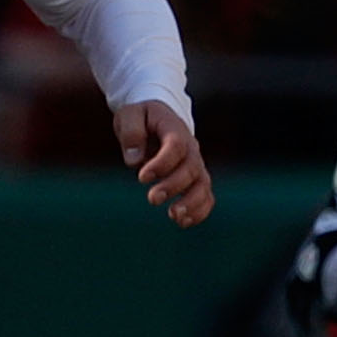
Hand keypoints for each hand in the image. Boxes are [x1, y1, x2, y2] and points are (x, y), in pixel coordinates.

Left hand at [114, 100, 212, 226]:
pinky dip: (199, 211)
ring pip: (203, 184)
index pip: (176, 146)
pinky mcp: (195, 178)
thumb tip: (134, 160)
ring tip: (174, 217)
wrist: (157, 118)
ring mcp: (195, 164)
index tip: (142, 177)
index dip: (162, 163)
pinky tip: (183, 222)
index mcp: (174, 128)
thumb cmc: (142, 117)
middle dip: (174, 186)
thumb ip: (131, 132)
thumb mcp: (130, 114)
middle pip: (191, 168)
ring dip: (192, 202)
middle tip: (152, 199)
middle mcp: (190, 147)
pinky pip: (206, 196)